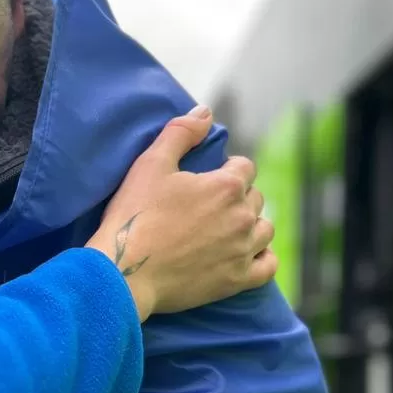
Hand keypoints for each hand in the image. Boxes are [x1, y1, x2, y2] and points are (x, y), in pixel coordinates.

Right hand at [86, 106, 275, 320]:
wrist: (124, 272)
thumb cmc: (135, 215)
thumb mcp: (150, 164)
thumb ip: (181, 133)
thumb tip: (205, 112)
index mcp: (226, 186)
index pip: (244, 167)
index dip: (226, 169)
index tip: (206, 180)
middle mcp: (243, 217)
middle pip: (255, 198)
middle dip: (236, 197)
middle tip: (206, 207)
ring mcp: (242, 251)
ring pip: (264, 230)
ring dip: (250, 225)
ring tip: (225, 229)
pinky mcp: (237, 280)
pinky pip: (268, 266)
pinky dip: (262, 258)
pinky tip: (247, 253)